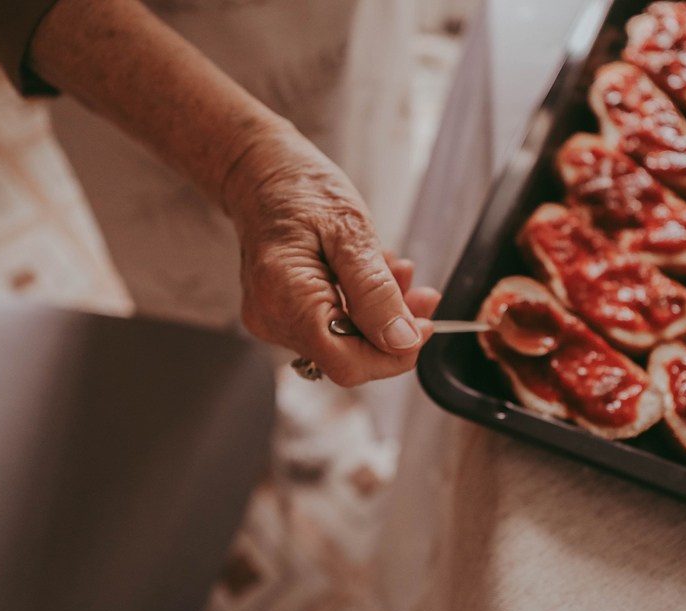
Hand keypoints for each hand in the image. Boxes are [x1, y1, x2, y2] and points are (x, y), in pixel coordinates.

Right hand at [224, 120, 440, 386]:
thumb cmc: (300, 189)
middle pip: (347, 358)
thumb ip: (375, 292)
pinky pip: (331, 326)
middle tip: (422, 294)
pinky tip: (373, 277)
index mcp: (285, 299)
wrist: (261, 171)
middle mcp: (273, 320)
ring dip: (380, 315)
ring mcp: (274, 320)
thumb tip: (402, 341)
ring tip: (399, 274)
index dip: (393, 355)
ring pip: (343, 343)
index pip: (347, 364)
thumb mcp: (350, 231)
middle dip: (392, 331)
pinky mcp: (282, 314)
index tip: (425, 327)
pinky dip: (361, 307)